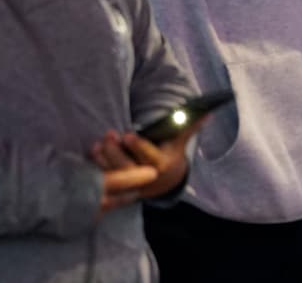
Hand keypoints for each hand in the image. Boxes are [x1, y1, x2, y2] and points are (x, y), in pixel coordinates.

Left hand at [90, 117, 204, 209]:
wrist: (164, 181)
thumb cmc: (170, 153)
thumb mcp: (180, 141)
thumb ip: (190, 125)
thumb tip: (208, 112)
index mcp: (161, 165)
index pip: (149, 157)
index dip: (138, 147)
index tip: (128, 135)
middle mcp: (145, 178)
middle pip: (128, 168)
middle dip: (117, 152)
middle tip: (109, 135)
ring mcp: (131, 185)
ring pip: (115, 175)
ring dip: (104, 159)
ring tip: (98, 143)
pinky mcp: (119, 188)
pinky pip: (106, 180)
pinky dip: (98, 167)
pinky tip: (93, 153)